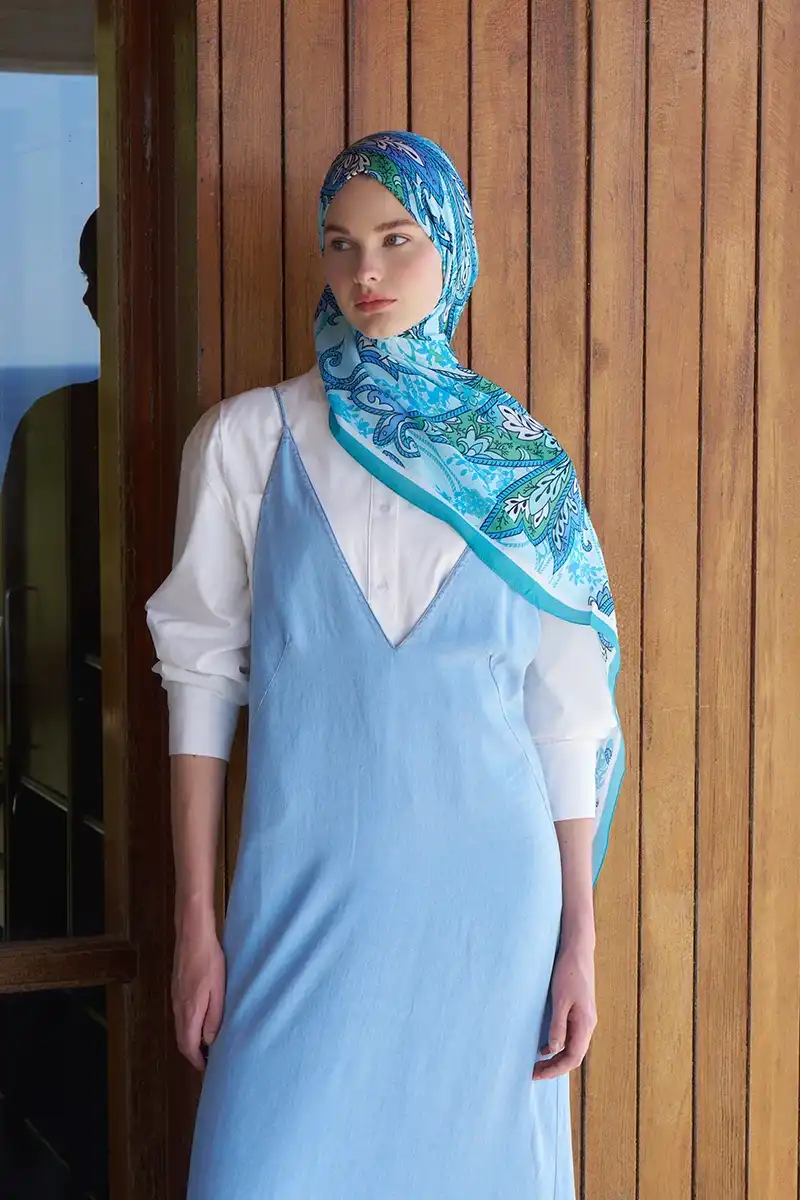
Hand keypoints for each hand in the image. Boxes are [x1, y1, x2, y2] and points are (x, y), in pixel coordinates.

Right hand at [172, 914, 225, 1070]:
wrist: (192, 934)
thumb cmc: (209, 960)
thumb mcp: (219, 990)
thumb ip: (214, 1017)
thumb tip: (210, 1041)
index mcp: (189, 1011)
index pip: (188, 1046)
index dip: (197, 1061)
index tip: (207, 1069)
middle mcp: (178, 1008)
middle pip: (182, 1039)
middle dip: (193, 1054)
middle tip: (208, 1061)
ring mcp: (175, 997)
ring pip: (181, 1027)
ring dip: (191, 1040)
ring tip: (208, 1044)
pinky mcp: (176, 988)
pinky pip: (181, 1015)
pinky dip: (189, 1026)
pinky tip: (201, 1021)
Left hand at [533, 937, 596, 1080]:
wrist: (577, 950)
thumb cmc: (569, 972)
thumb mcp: (560, 1000)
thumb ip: (558, 1026)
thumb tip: (554, 1050)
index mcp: (585, 1024)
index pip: (572, 1058)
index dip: (555, 1070)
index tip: (537, 1075)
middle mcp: (588, 1024)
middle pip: (573, 1056)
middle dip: (554, 1067)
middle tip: (533, 1072)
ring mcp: (585, 1018)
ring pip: (572, 1046)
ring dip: (556, 1057)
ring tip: (537, 1062)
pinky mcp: (579, 1011)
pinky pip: (570, 1035)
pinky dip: (558, 1044)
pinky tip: (545, 1045)